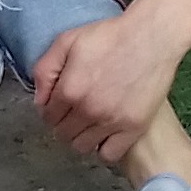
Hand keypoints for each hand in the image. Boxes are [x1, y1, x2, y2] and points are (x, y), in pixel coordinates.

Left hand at [31, 5, 180, 163]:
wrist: (151, 38)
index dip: (52, 110)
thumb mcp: (67, 41)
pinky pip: (109, 154)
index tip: (61, 103)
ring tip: (90, 121)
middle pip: (63, 134)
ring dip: (81, 136)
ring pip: (82, 147)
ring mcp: (112, 122)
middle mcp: (88, 110)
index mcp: (69, 90)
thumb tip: (39, 100)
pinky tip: (106, 132)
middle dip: (64, 123)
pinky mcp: (134, 128)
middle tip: (75, 111)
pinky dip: (104, 147)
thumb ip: (45, 70)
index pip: (48, 117)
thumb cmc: (109, 36)